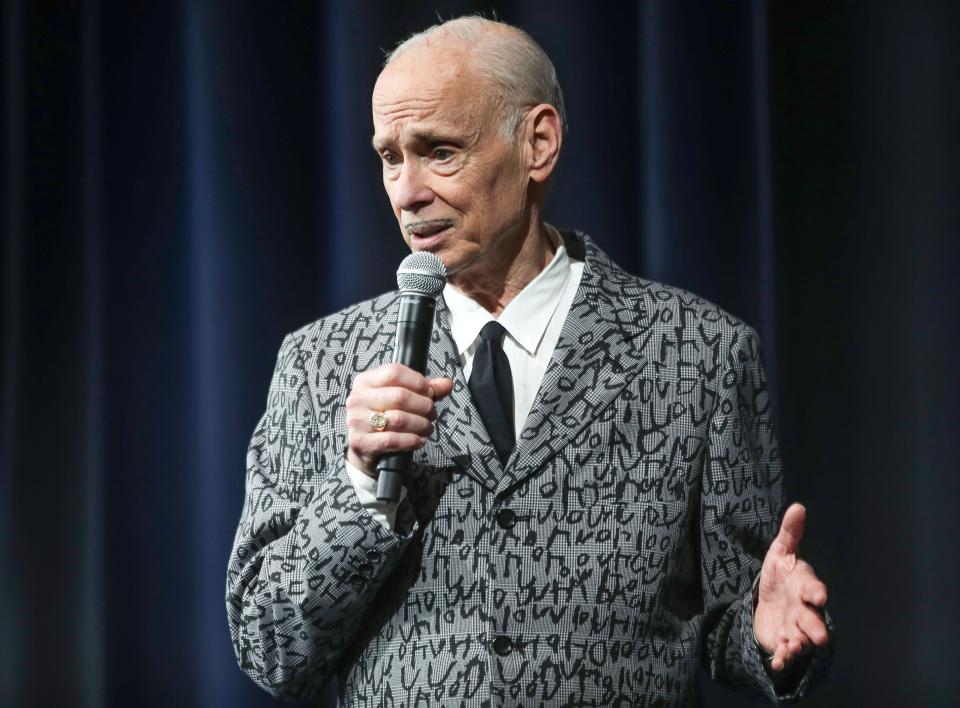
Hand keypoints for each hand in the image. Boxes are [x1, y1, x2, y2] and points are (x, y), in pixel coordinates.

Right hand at [345, 363, 453, 476]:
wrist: (363, 447)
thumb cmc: (382, 417)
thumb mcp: (399, 398)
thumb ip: (424, 389)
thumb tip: (446, 384)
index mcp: (365, 381)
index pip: (394, 372)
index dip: (418, 382)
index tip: (429, 392)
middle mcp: (358, 399)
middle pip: (400, 396)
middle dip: (423, 405)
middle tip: (432, 413)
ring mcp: (357, 421)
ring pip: (399, 419)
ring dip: (421, 424)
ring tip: (427, 427)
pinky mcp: (361, 442)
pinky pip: (393, 440)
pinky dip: (412, 440)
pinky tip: (419, 440)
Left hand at [753, 503, 829, 671]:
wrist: (768, 601)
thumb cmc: (780, 575)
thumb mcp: (780, 552)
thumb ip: (790, 533)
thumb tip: (798, 506)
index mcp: (804, 586)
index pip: (812, 588)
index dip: (816, 591)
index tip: (819, 594)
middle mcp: (804, 609)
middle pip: (813, 619)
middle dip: (816, 627)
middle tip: (821, 636)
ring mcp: (796, 627)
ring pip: (803, 638)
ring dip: (800, 644)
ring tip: (796, 647)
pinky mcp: (784, 641)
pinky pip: (786, 652)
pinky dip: (783, 657)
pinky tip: (777, 661)